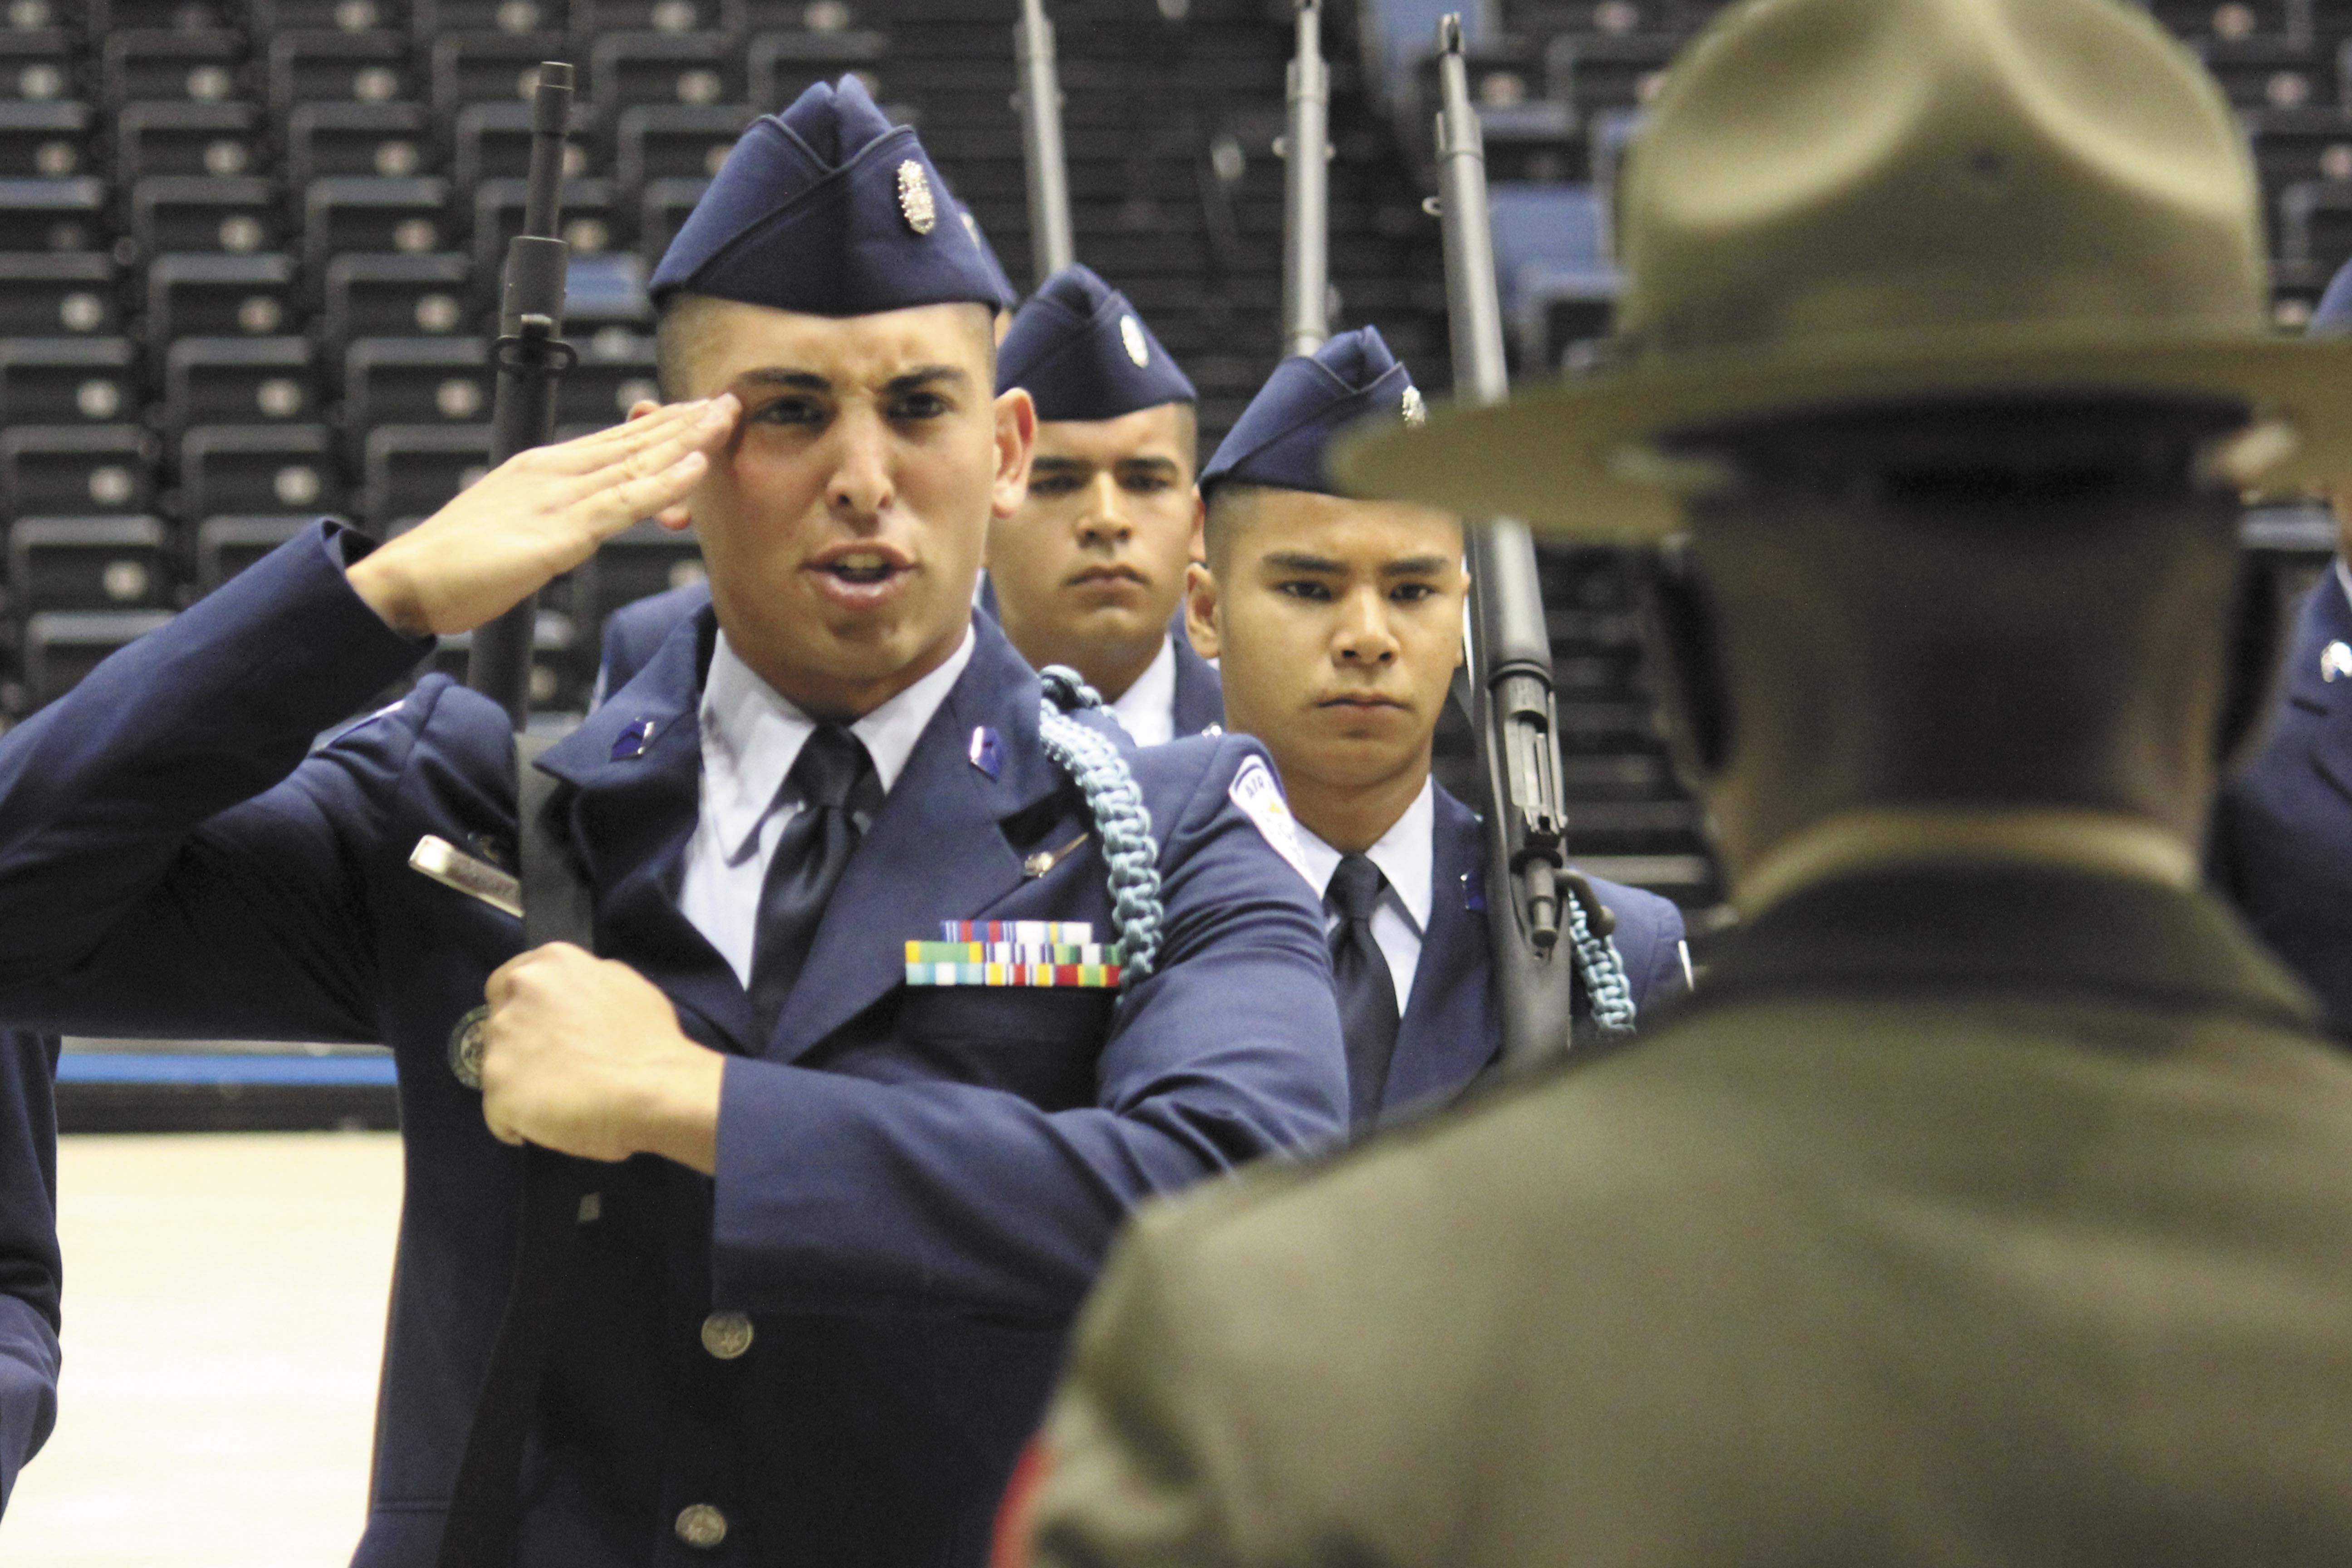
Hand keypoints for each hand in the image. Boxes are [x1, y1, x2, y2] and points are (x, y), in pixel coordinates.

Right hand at [348, 395, 739, 636]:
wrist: (407, 581)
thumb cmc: (457, 563)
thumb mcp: (519, 529)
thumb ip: (556, 519)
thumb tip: (583, 523)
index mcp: (544, 470)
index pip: (616, 442)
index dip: (663, 426)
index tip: (701, 411)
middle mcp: (556, 473)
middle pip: (633, 442)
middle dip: (686, 422)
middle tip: (731, 400)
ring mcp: (559, 499)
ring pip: (637, 463)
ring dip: (687, 440)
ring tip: (727, 417)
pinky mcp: (560, 533)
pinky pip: (623, 503)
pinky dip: (663, 483)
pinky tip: (696, 467)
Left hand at [479, 942, 725, 1171]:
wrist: (657, 1090)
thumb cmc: (652, 1040)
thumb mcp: (625, 986)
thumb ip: (586, 984)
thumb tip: (574, 998)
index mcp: (550, 963)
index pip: (506, 983)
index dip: (524, 1010)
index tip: (543, 1032)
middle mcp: (518, 993)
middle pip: (499, 1024)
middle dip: (521, 1045)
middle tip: (557, 1068)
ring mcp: (501, 1041)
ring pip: (496, 1067)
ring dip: (520, 1083)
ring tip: (560, 1101)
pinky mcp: (496, 1089)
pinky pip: (498, 1112)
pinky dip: (518, 1122)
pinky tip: (551, 1125)